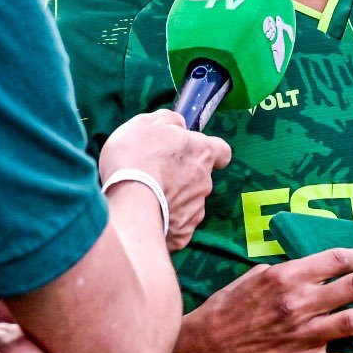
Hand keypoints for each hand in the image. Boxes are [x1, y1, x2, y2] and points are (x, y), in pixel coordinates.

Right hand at [100, 109, 231, 249]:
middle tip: (156, 174)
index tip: (193, 151)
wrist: (129, 205)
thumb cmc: (136, 158)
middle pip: (201, 177)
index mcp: (202, 152)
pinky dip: (166, 221)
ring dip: (174, 199)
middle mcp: (205, 182)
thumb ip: (168, 120)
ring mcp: (196, 209)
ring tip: (147, 197)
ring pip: (189, 201)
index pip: (222, 151)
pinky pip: (178, 225)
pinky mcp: (184, 233)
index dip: (210, 151)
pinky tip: (147, 216)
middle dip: (183, 176)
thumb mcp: (145, 123)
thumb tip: (178, 123)